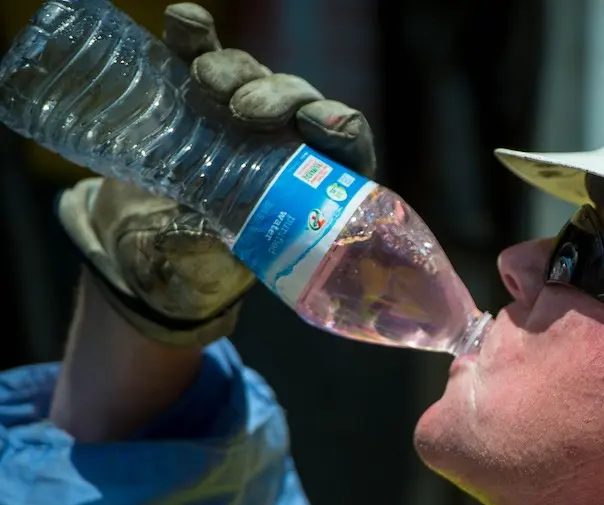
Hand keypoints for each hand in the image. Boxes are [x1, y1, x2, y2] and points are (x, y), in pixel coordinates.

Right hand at [56, 2, 377, 346]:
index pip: (346, 146)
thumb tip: (201, 239)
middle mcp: (287, 140)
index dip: (339, 128)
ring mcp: (244, 113)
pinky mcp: (196, 94)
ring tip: (205, 79)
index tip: (318, 126)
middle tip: (246, 112)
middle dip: (278, 98)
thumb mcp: (211, 270)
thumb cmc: (200, 264)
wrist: (147, 245)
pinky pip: (201, 56)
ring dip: (235, 70)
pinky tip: (184, 22)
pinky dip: (194, 37)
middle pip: (300, 102)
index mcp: (315, 186)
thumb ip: (211, 257)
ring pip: (255, 77)